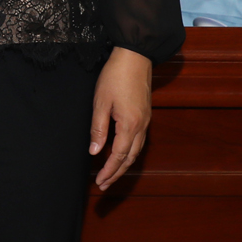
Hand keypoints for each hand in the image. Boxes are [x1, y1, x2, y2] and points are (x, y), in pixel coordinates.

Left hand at [89, 46, 152, 192]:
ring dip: (124, 164)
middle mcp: (142, 126)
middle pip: (130, 158)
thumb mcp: (100, 102)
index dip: (109, 171)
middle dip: (117, 173)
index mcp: (130, 125)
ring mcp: (146, 120)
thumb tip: (95, 152)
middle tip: (104, 185)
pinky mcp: (146, 114)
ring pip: (137, 150)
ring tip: (111, 174)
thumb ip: (98, 129)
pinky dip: (130, 152)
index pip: (119, 156)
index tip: (100, 182)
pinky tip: (121, 153)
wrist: (135, 56)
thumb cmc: (115, 76)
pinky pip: (139, 140)